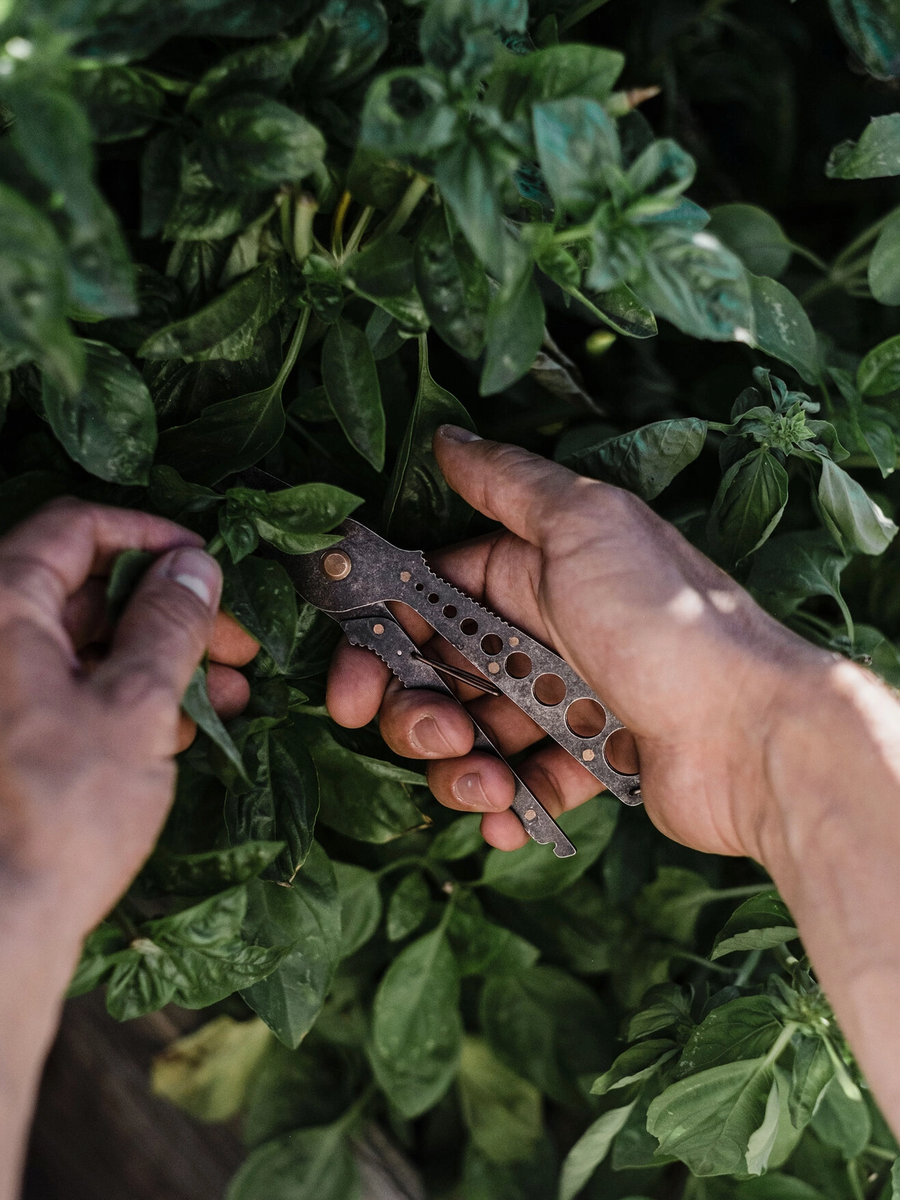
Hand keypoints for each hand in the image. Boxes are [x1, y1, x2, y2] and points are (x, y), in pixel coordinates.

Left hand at [0, 496, 256, 940]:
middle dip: (169, 610)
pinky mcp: (8, 738)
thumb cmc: (63, 812)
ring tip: (232, 690)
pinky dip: (126, 699)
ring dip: (160, 659)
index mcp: (1, 608)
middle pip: (86, 590)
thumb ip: (168, 624)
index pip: (76, 529)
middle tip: (235, 641)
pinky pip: (68, 692)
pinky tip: (187, 727)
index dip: (151, 537)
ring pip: (85, 646)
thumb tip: (194, 566)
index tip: (206, 563)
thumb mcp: (135, 705)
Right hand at [327, 427, 831, 861]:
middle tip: (422, 731)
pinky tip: (507, 820)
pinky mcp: (592, 762)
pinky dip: (507, 807)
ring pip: (476, 733)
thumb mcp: (586, 526)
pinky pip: (526, 784)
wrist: (756, 732)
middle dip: (414, 709)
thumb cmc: (665, 621)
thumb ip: (511, 484)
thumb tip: (448, 439)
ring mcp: (569, 699)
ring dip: (459, 766)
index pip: (431, 596)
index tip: (353, 679)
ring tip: (483, 784)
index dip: (383, 636)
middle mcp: (548, 630)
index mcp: (538, 570)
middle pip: (442, 670)